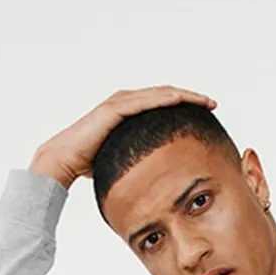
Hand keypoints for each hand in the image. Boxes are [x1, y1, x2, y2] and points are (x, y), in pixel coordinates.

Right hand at [30, 85, 217, 187]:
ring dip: (182, 95)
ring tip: (203, 100)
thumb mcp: (123, 162)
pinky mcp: (113, 109)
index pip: (162, 105)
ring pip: (158, 94)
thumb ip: (138, 162)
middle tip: (212, 103)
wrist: (63, 161)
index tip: (206, 113)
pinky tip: (179, 99)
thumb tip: (155, 179)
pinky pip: (143, 101)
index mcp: (129, 113)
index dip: (185, 106)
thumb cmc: (89, 164)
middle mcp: (125, 103)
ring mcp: (119, 103)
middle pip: (165, 95)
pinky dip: (162, 99)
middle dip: (190, 97)